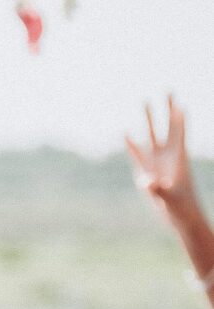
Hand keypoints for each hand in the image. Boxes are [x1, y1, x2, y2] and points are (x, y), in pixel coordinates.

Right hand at [125, 97, 198, 219]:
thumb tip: (146, 181)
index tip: (179, 103)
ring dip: (149, 120)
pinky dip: (132, 144)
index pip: (180, 133)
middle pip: (168, 127)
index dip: (180, 119)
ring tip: (145, 102)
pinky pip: (138, 155)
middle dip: (167, 109)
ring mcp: (158, 163)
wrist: (182, 218)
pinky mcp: (149, 173)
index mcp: (179, 159)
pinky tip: (126, 133)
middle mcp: (169, 157)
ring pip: (153, 136)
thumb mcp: (170, 199)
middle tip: (168, 90)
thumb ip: (158, 189)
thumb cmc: (181, 208)